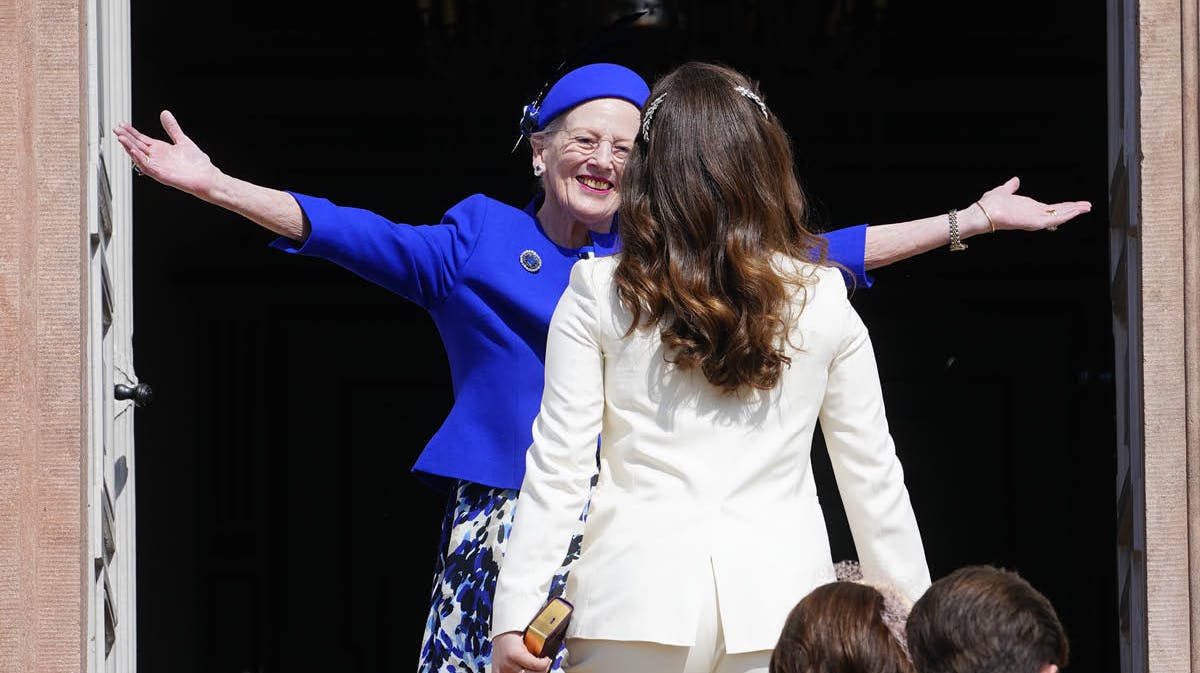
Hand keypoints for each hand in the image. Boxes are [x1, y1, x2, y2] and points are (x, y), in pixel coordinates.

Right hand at [112, 110, 221, 198]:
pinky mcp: (161, 175)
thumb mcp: (182, 140)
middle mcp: (157, 158)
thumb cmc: (197, 163)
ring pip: (139, 156)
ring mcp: (158, 167)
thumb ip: (172, 128)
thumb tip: (165, 113)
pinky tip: (133, 150)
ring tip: (120, 138)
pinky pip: (147, 167)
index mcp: (161, 150)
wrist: (207, 177)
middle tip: (116, 129)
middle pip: (137, 146)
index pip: (142, 140)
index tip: (122, 125)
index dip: (132, 132)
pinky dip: (140, 159)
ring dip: (129, 147)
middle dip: (126, 138)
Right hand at [491, 631, 551, 672]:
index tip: (547, 660)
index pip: (536, 665)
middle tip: (544, 664)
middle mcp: (507, 665)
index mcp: (514, 654)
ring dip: (532, 671)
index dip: (545, 663)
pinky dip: (523, 672)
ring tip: (535, 666)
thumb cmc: (510, 634)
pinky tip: (526, 668)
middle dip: (541, 670)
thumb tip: (546, 654)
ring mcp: (503, 672)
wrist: (497, 637)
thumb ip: (536, 647)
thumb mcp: (526, 638)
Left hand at [975, 176, 1091, 232]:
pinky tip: (1075, 212)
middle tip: (1088, 206)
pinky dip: (1064, 216)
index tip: (1075, 204)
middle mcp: (1033, 214)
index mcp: (1028, 208)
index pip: (1050, 208)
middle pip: (1058, 213)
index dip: (1064, 206)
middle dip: (1073, 209)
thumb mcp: (1003, 192)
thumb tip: (1015, 180)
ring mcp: (1033, 219)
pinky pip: (1052, 220)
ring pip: (1058, 216)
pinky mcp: (1032, 222)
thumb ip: (1010, 187)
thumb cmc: (988, 205)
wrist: (981, 212)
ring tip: (1087, 208)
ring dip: (1073, 212)